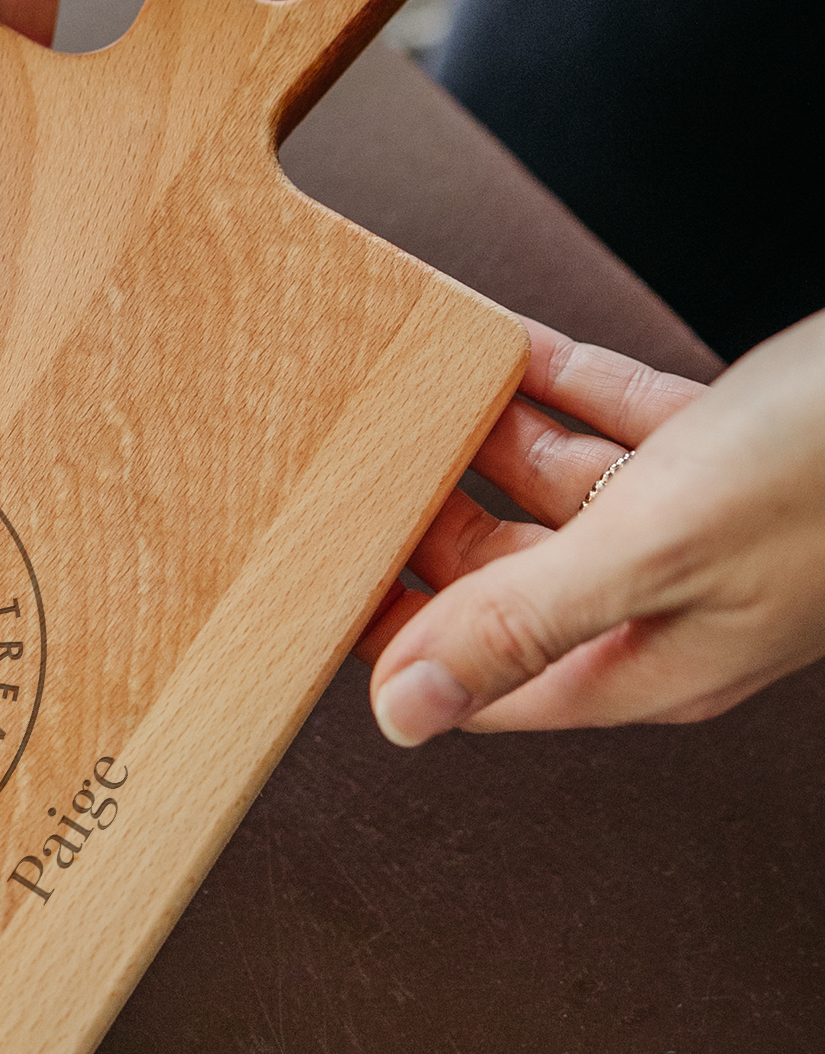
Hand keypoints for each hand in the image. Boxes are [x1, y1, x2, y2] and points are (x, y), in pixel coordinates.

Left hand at [360, 308, 824, 740]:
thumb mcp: (654, 551)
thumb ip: (524, 622)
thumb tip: (406, 710)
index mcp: (646, 661)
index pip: (487, 674)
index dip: (404, 638)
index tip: (329, 583)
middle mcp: (664, 600)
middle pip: (507, 573)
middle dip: (432, 522)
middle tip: (354, 470)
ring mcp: (696, 522)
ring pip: (555, 482)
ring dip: (486, 435)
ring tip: (411, 393)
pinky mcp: (725, 445)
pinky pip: (610, 414)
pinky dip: (554, 380)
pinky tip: (500, 343)